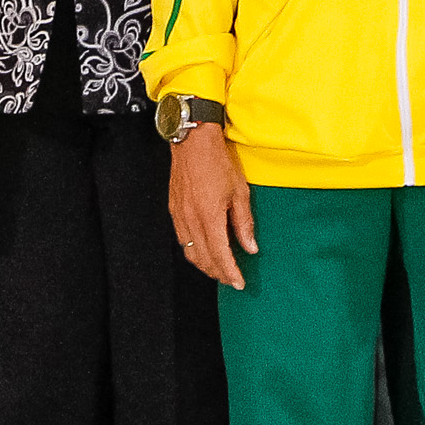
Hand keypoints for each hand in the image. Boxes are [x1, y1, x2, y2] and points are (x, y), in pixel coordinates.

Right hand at [168, 124, 259, 288]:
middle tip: (231, 280)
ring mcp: (180, 215)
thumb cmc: (217, 161)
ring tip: (219, 270)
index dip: (230, 273)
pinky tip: (203, 250)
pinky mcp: (174, 209)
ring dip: (204, 265)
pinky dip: (193, 251)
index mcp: (210, 216)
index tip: (239, 283)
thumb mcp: (239, 191)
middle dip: (218, 273)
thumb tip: (250, 247)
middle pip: (204, 258)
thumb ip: (244, 223)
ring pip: (190, 252)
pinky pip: (183, 239)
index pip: (220, 255)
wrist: (193, 140)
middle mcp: (191, 219)